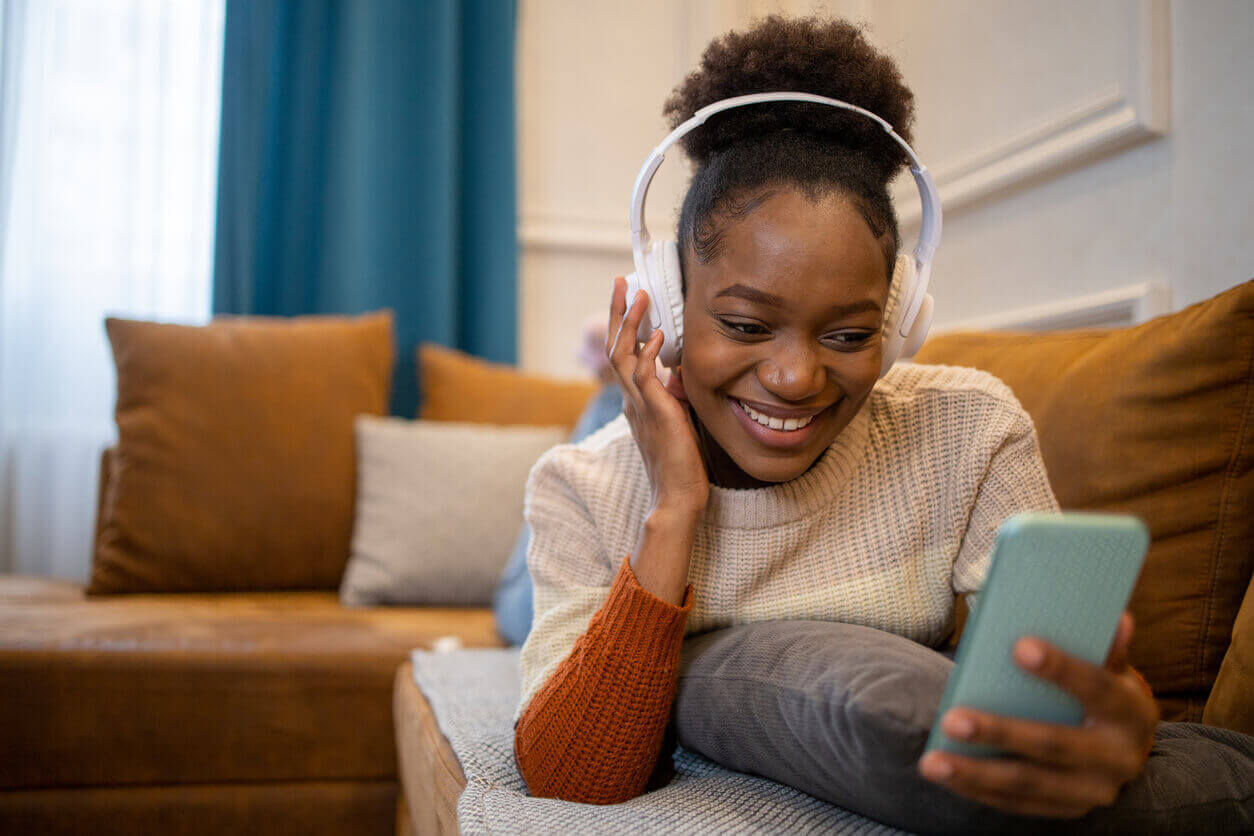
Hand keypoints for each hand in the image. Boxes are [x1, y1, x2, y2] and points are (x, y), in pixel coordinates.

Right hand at [606, 276, 708, 516]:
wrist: (678, 497)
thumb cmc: (683, 464)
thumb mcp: (680, 419)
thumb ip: (676, 394)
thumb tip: (681, 370)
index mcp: (636, 402)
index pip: (624, 355)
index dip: (625, 325)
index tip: (631, 300)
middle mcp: (632, 400)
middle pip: (615, 346)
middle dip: (618, 312)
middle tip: (622, 281)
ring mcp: (640, 406)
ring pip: (623, 355)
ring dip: (631, 322)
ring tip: (640, 294)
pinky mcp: (654, 412)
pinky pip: (643, 376)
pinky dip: (649, 352)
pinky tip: (659, 334)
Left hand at [918, 612, 1158, 817]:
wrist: (1124, 750)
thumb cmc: (1106, 694)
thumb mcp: (1114, 669)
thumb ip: (1107, 648)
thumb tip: (1118, 619)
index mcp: (1131, 714)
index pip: (1097, 688)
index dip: (1062, 669)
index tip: (1020, 647)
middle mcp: (1117, 759)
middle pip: (1053, 745)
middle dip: (1000, 733)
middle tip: (951, 720)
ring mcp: (1091, 791)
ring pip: (1029, 784)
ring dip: (975, 773)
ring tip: (932, 763)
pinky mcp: (1066, 809)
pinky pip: (1017, 804)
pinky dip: (978, 791)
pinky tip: (947, 776)